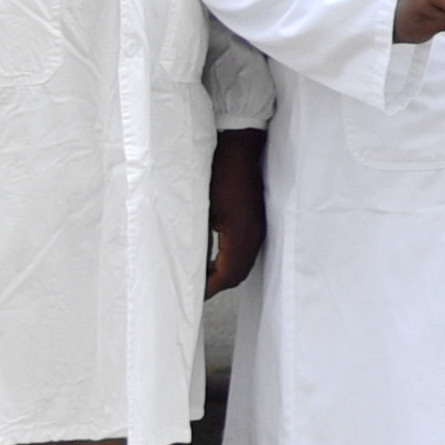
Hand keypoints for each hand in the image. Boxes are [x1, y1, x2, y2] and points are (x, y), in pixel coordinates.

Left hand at [206, 130, 267, 295]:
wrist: (240, 148)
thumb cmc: (220, 173)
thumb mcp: (203, 209)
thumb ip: (198, 240)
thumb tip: (187, 263)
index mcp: (240, 235)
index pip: (225, 276)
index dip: (208, 289)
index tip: (192, 296)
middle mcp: (253, 236)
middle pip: (237, 275)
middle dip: (217, 286)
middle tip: (195, 290)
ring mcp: (257, 229)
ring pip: (243, 265)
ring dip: (224, 274)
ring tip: (203, 276)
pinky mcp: (256, 222)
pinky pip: (247, 252)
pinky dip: (232, 262)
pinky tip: (216, 259)